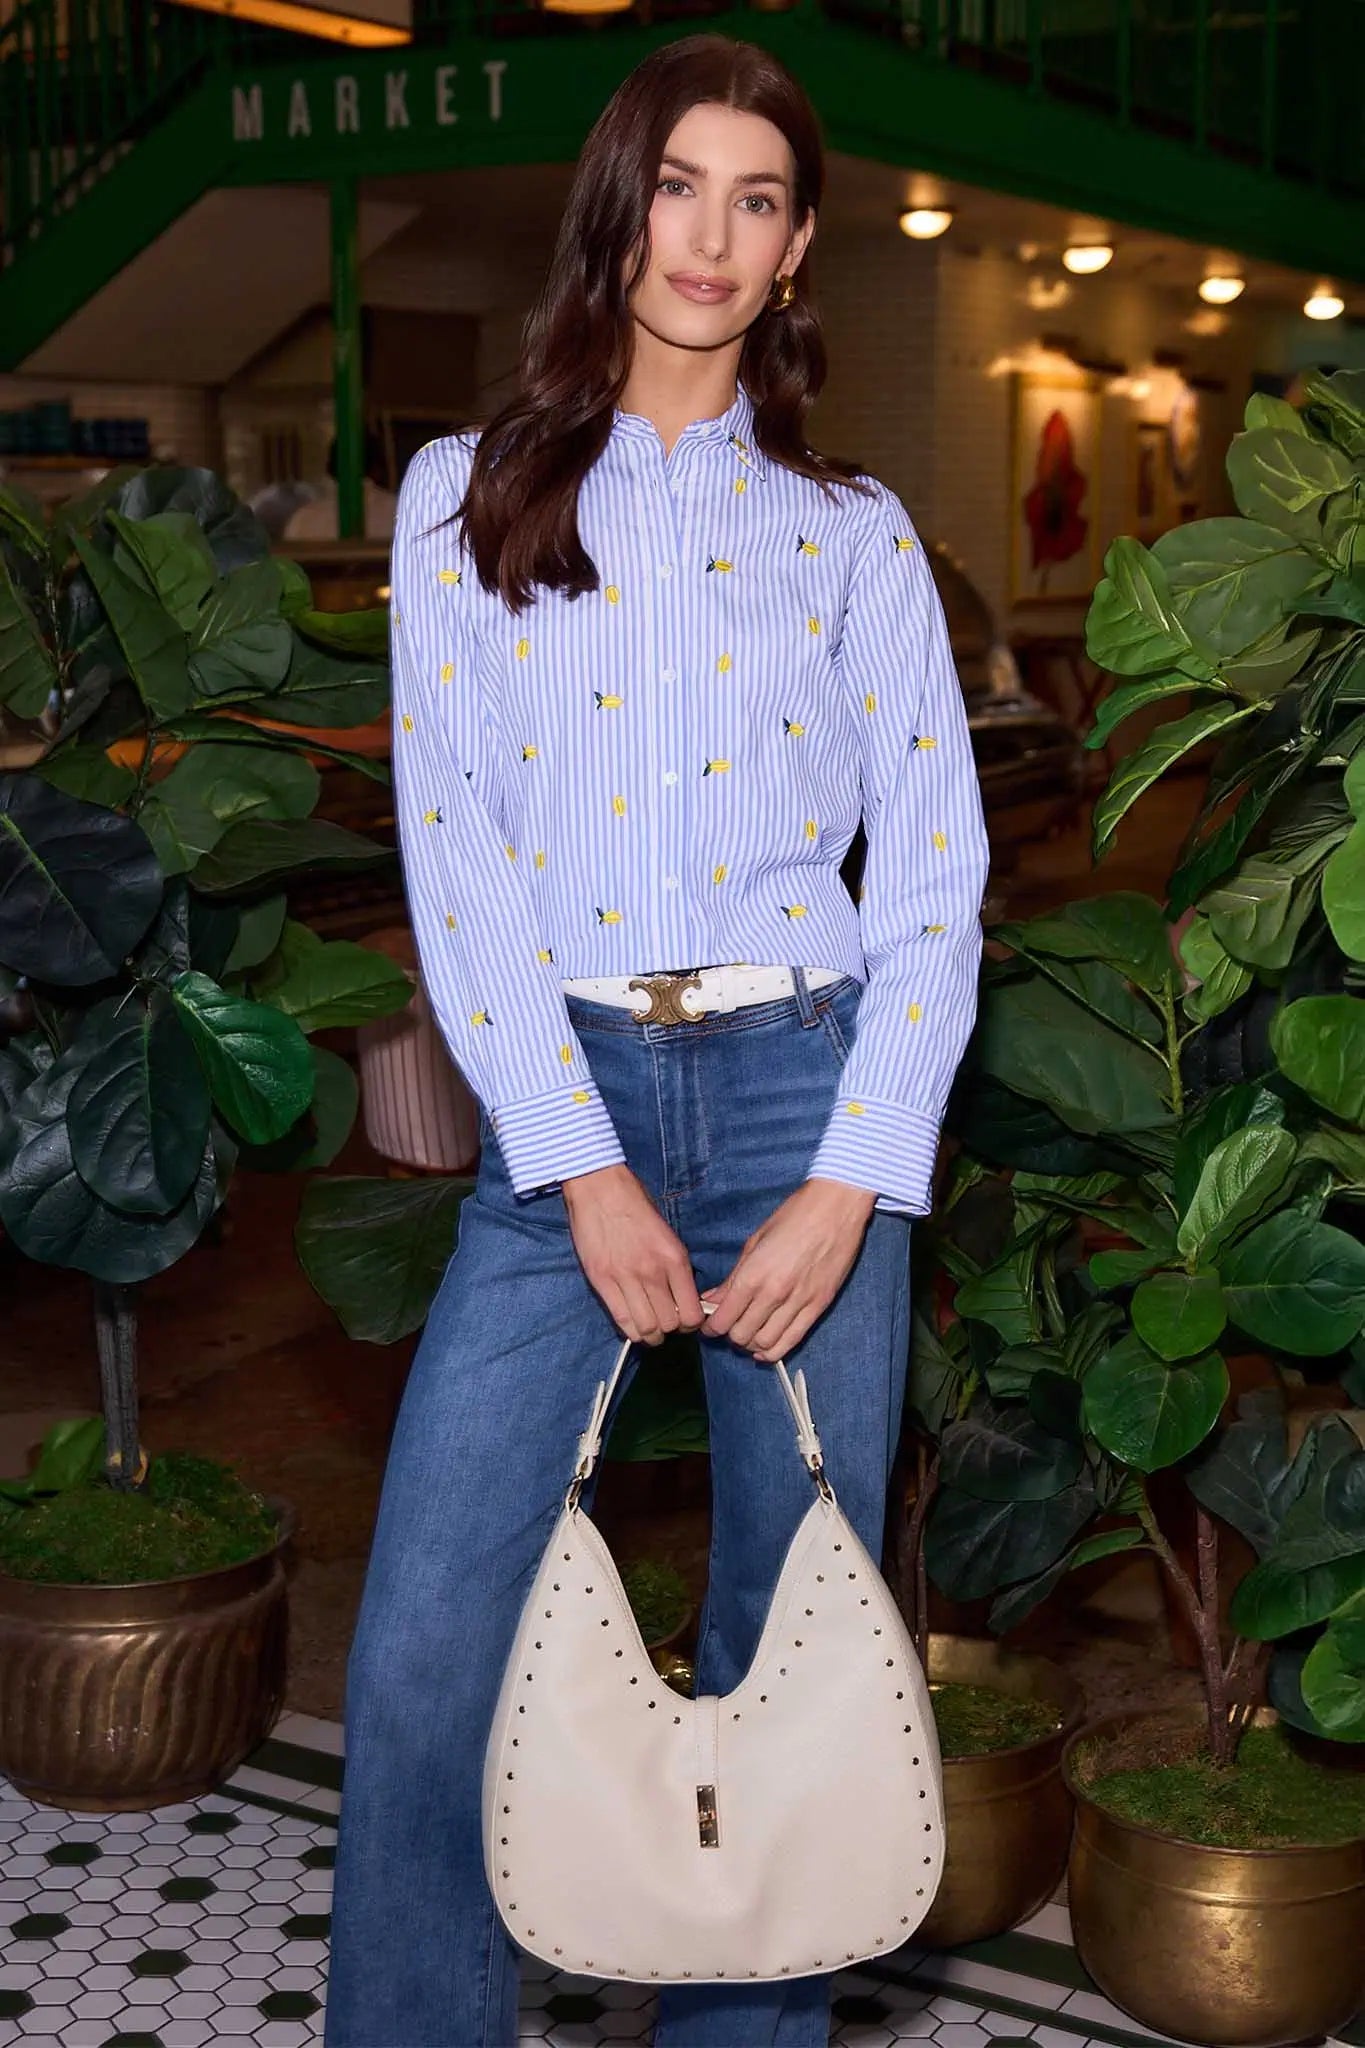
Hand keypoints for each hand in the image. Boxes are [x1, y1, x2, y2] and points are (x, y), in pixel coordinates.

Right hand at [562, 1164, 704, 1345]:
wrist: (600, 1188)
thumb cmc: (635, 1204)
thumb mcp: (668, 1233)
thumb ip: (675, 1265)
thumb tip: (681, 1295)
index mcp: (675, 1258)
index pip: (692, 1313)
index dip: (692, 1323)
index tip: (686, 1319)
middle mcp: (653, 1272)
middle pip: (670, 1325)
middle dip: (671, 1330)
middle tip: (667, 1323)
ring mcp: (625, 1278)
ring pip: (646, 1328)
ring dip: (651, 1334)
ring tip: (650, 1327)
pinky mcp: (602, 1281)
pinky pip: (621, 1320)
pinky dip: (630, 1329)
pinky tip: (633, 1322)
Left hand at [699, 1177, 876, 1363]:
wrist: (836, 1207)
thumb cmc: (794, 1216)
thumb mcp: (755, 1242)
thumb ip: (733, 1277)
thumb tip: (712, 1299)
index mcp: (753, 1275)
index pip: (723, 1319)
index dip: (711, 1327)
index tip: (709, 1325)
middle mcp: (774, 1294)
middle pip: (741, 1335)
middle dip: (729, 1335)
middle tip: (728, 1326)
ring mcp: (798, 1303)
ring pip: (765, 1343)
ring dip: (751, 1344)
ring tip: (748, 1334)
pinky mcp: (818, 1306)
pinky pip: (793, 1340)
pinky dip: (775, 1350)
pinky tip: (765, 1347)